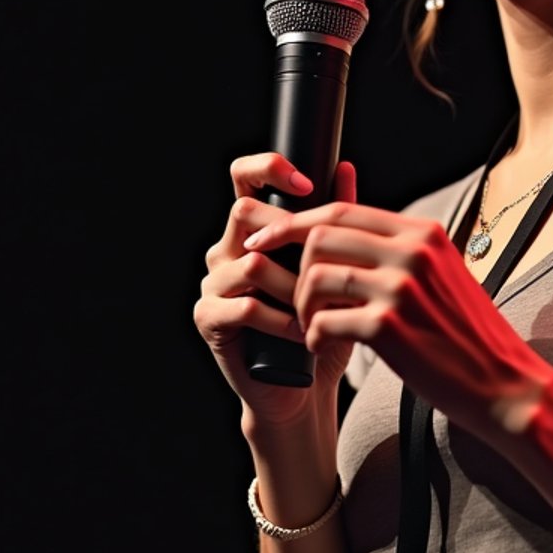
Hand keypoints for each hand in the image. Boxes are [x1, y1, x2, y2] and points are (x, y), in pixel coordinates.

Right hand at [193, 154, 358, 426]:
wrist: (302, 385)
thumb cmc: (320, 323)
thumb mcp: (335, 268)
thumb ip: (336, 219)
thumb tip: (345, 166)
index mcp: (253, 230)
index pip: (244, 178)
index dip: (268, 167)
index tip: (307, 184)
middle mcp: (226, 249)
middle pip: (244, 212)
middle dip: (290, 237)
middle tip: (321, 267)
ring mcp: (213, 283)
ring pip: (252, 263)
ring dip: (295, 287)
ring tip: (320, 310)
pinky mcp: (208, 317)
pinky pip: (245, 306)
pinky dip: (281, 320)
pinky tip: (304, 333)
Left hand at [241, 200, 552, 442]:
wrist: (504, 384)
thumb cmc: (470, 336)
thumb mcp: (444, 275)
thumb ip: (403, 251)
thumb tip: (350, 234)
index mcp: (424, 233)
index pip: (342, 210)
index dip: (295, 222)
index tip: (267, 238)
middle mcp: (413, 251)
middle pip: (321, 235)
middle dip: (290, 262)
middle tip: (284, 290)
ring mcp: (401, 287)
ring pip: (317, 275)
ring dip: (302, 304)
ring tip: (310, 325)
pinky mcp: (388, 328)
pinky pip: (323, 321)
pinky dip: (313, 335)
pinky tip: (322, 347)